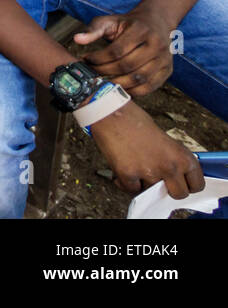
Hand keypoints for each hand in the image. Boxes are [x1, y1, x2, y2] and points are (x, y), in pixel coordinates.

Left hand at [75, 9, 174, 95]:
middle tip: (92, 73)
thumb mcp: (110, 21)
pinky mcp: (167, 70)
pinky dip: (133, 91)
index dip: (98, 58)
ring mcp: (164, 59)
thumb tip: (77, 39)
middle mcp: (156, 45)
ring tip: (104, 81)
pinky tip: (119, 87)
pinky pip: (150, 87)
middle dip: (105, 71)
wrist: (156, 22)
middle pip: (127, 66)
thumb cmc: (128, 24)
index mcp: (141, 30)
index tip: (86, 59)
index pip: (116, 50)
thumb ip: (93, 30)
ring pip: (139, 79)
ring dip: (118, 84)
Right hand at [89, 101, 203, 198]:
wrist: (110, 113)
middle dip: (168, 189)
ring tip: (136, 167)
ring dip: (144, 183)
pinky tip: (123, 169)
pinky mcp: (128, 175)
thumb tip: (174, 176)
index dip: (187, 184)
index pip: (197, 185)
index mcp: (183, 157)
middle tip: (157, 180)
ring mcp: (149, 172)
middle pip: (179, 194)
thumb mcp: (165, 139)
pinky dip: (127, 182)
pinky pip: (132, 190)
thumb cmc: (134, 120)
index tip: (179, 182)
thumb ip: (172, 158)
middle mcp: (169, 167)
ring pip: (153, 193)